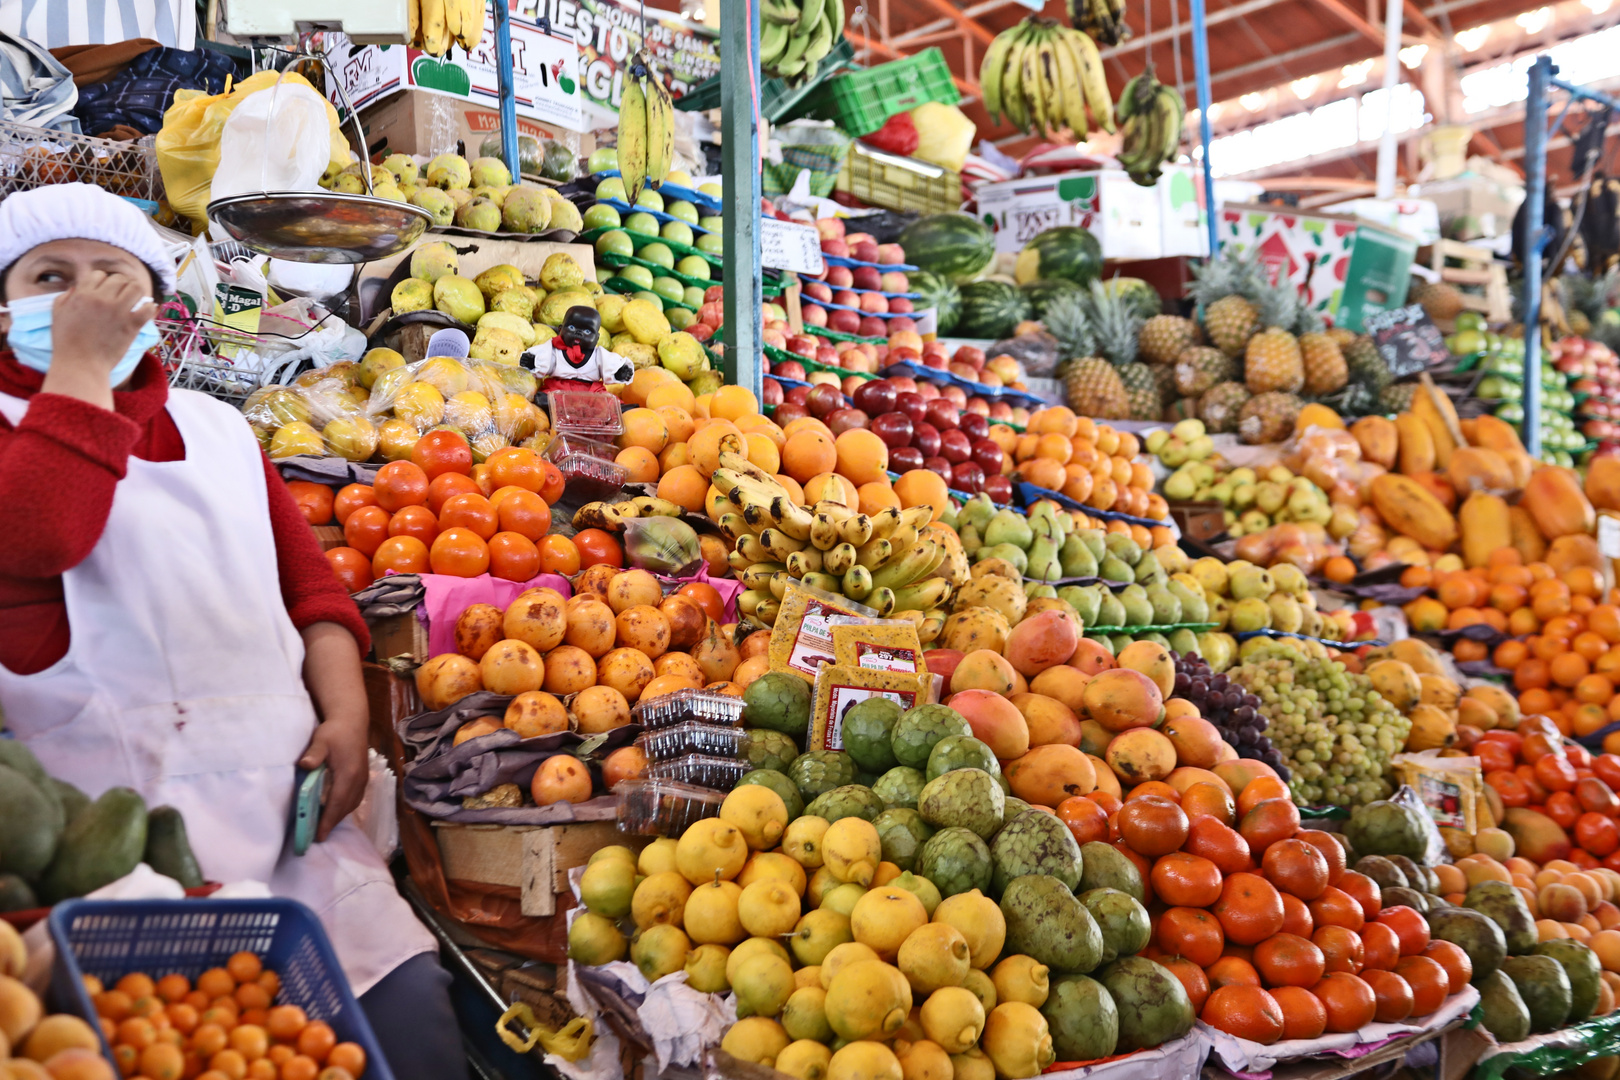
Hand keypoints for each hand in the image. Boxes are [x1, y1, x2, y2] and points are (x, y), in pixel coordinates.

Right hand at [50, 270, 155, 379]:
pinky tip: (146, 311)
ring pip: (136, 288)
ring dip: (137, 292)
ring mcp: (118, 311)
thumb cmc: (66, 342)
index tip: (105, 290)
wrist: (80, 364)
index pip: (99, 275)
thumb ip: (66, 297)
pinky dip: (149, 308)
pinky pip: (148, 308)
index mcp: (82, 294)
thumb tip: (77, 288)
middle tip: (122, 294)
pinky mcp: (131, 324)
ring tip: (135, 299)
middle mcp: (101, 298)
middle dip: (121, 284)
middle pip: (119, 279)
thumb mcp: (58, 313)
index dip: (103, 281)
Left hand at [298, 712, 369, 841]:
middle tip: (318, 836)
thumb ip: (314, 754)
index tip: (319, 836)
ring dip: (339, 816)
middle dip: (332, 823)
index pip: (337, 803)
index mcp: (348, 774)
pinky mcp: (362, 777)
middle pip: (345, 808)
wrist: (352, 721)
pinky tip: (336, 810)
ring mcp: (362, 779)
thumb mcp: (321, 739)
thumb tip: (305, 765)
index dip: (328, 821)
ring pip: (352, 804)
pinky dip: (345, 808)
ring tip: (326, 826)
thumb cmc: (335, 731)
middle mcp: (358, 780)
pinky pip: (355, 798)